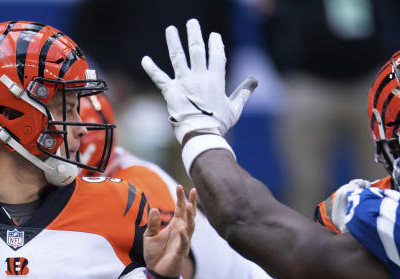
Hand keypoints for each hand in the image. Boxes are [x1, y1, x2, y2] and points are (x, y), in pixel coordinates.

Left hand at [141, 19, 256, 143]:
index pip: (216, 55)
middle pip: (196, 49)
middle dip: (194, 34)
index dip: (215, 43)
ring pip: (177, 56)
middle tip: (192, 22)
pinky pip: (159, 77)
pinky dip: (151, 68)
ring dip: (173, 41)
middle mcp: (199, 76)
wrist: (200, 134)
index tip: (214, 35)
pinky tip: (144, 59)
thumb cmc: (218, 124)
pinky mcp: (170, 91)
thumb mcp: (234, 108)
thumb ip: (243, 93)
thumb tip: (254, 81)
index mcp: (216, 79)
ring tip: (171, 29)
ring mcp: (183, 82)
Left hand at [143, 185, 196, 277]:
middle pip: (188, 215)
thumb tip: (155, 209)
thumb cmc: (155, 253)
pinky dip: (183, 235)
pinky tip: (181, 228)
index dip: (181, 198)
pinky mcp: (181, 252)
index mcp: (175, 225)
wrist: (156, 272)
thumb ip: (153, 223)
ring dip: (190, 216)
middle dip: (190, 203)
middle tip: (192, 190)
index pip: (180, 209)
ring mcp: (183, 241)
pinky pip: (184, 242)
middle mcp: (181, 231)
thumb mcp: (149, 236)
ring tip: (189, 205)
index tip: (180, 186)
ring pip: (190, 226)